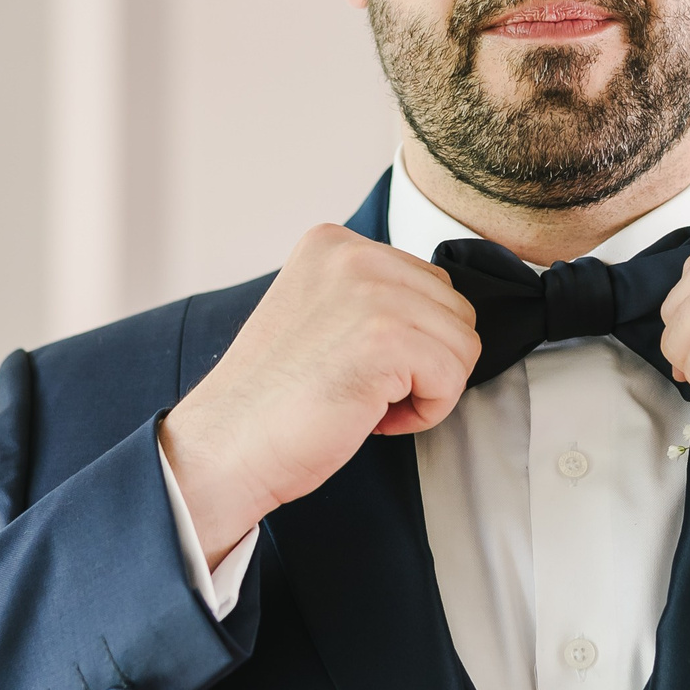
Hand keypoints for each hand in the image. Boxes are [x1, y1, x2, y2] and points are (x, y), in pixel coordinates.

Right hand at [161, 225, 480, 565]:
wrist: (226, 447)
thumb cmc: (273, 399)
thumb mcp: (320, 313)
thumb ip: (370, 296)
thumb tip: (440, 313)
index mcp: (333, 243)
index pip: (429, 283)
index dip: (408, 339)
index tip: (356, 365)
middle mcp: (354, 255)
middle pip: (455, 309)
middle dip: (426, 360)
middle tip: (367, 390)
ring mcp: (371, 292)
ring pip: (463, 343)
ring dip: (427, 388)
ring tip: (368, 402)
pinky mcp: (387, 338)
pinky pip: (453, 376)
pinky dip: (426, 412)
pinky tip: (374, 418)